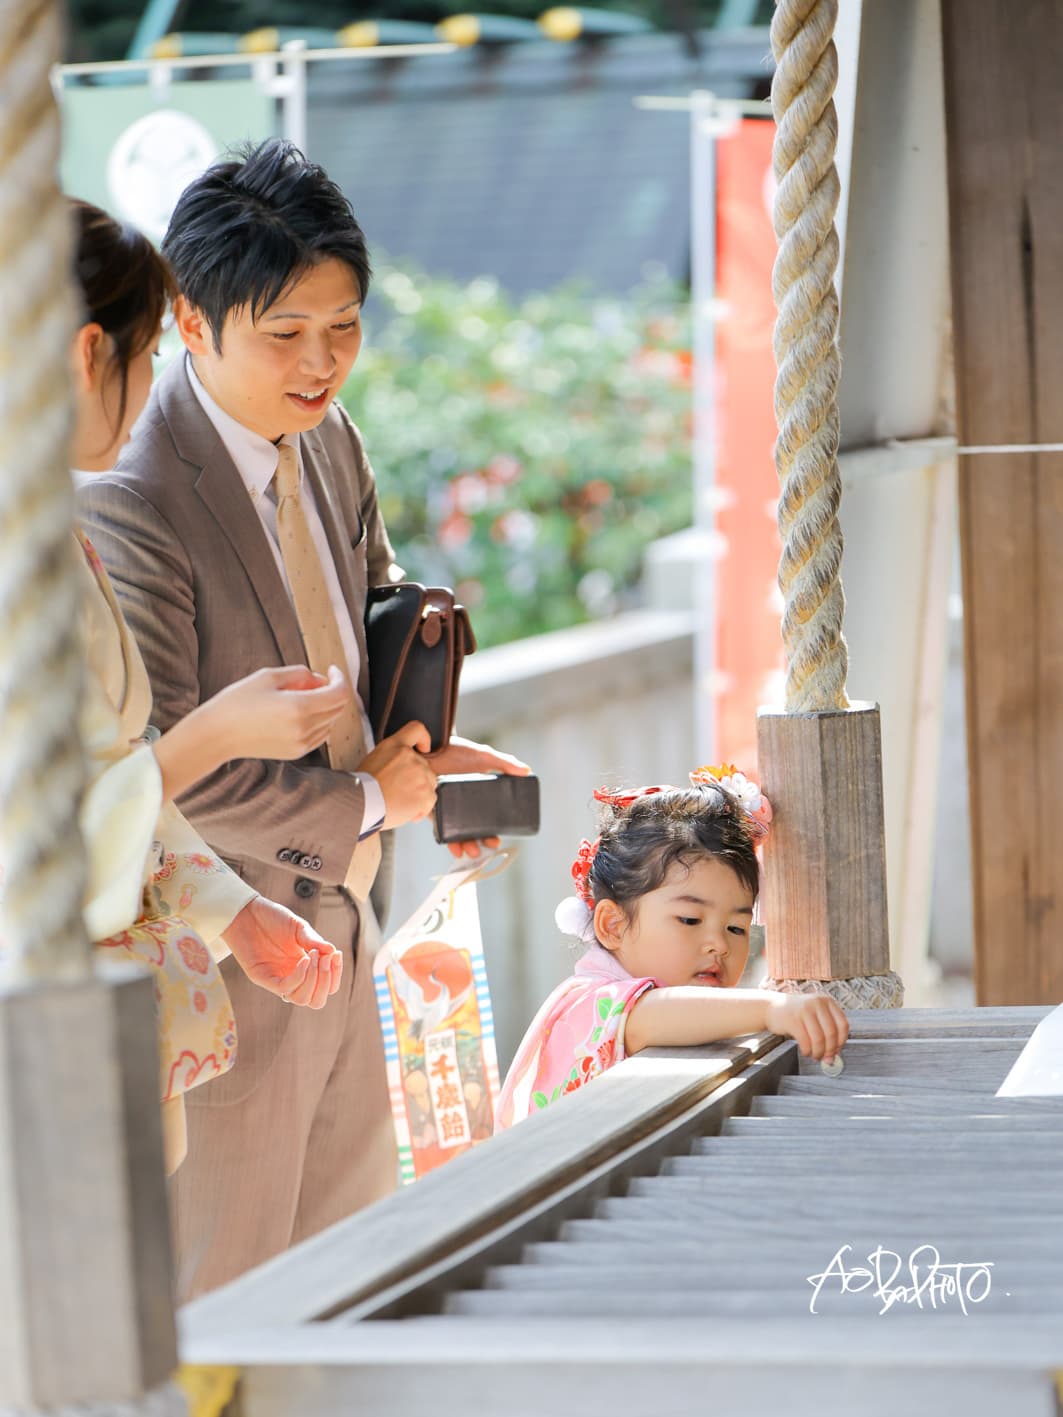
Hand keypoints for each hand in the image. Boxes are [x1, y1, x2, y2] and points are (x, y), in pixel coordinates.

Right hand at [204, 665, 350, 761]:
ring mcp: (301, 744)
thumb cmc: (237, 702)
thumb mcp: (268, 677)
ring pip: (330, 723)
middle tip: (315, 680)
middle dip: (333, 691)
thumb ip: (300, 674)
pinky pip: (320, 736)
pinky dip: (319, 722)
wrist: (217, 735)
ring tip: (303, 696)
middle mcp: (304, 729)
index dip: (340, 679)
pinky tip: (301, 713)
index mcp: (299, 708)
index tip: (332, 670)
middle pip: (338, 709)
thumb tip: (319, 679)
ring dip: (326, 707)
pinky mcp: (296, 753)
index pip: (339, 694)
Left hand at [220, 895, 342, 1008]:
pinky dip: (299, 977)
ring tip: (314, 957)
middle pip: (316, 1000)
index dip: (335, 976)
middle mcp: (292, 977)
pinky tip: (304, 960)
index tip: (337, 955)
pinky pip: (284, 988)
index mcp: (304, 967)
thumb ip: (314, 942)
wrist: (245, 911)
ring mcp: (278, 979)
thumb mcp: (299, 928)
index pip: (326, 987)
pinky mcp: (262, 978)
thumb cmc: (272, 918)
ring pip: (302, 999)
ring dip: (314, 980)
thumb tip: (333, 952)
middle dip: (327, 983)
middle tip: (327, 960)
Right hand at [359, 720, 437, 828]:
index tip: (423, 748)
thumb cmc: (361, 787)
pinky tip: (407, 811)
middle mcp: (412, 758)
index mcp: (397, 746)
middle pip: (424, 765)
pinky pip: (431, 800)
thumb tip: (399, 766)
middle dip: (415, 778)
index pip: (417, 729)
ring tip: (400, 802)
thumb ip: (392, 757)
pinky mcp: (426, 794)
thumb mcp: (373, 759)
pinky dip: (421, 807)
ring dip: (419, 792)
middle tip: (399, 790)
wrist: (362, 804)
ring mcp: (421, 776)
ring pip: (429, 783)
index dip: (423, 739)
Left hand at [428, 735, 530, 858]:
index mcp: (475, 796)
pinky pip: (439, 825)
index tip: (498, 839)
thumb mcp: (483, 756)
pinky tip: (453, 845)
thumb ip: (505, 762)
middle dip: (479, 841)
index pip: (486, 818)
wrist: (430, 743)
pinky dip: (446, 836)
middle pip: (472, 828)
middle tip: (486, 847)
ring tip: (471, 850)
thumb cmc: (456, 749)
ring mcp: (446, 806)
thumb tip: (527, 771)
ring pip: (456, 830)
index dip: (492, 831)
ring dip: (464, 843)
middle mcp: (461, 804)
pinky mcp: (431, 805)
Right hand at [764, 992, 848, 1061]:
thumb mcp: (815, 1016)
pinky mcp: (793, 1019)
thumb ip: (826, 1032)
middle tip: (825, 1058)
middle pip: (832, 1033)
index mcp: (827, 1001)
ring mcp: (805, 1009)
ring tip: (814, 1056)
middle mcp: (817, 1003)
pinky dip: (807, 1051)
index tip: (836, 1051)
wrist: (771, 1007)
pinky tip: (805, 1052)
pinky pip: (805, 1041)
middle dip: (829, 1050)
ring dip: (818, 1052)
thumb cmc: (796, 1015)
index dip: (841, 1041)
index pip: (843, 1024)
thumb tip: (834, 1055)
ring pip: (819, 1039)